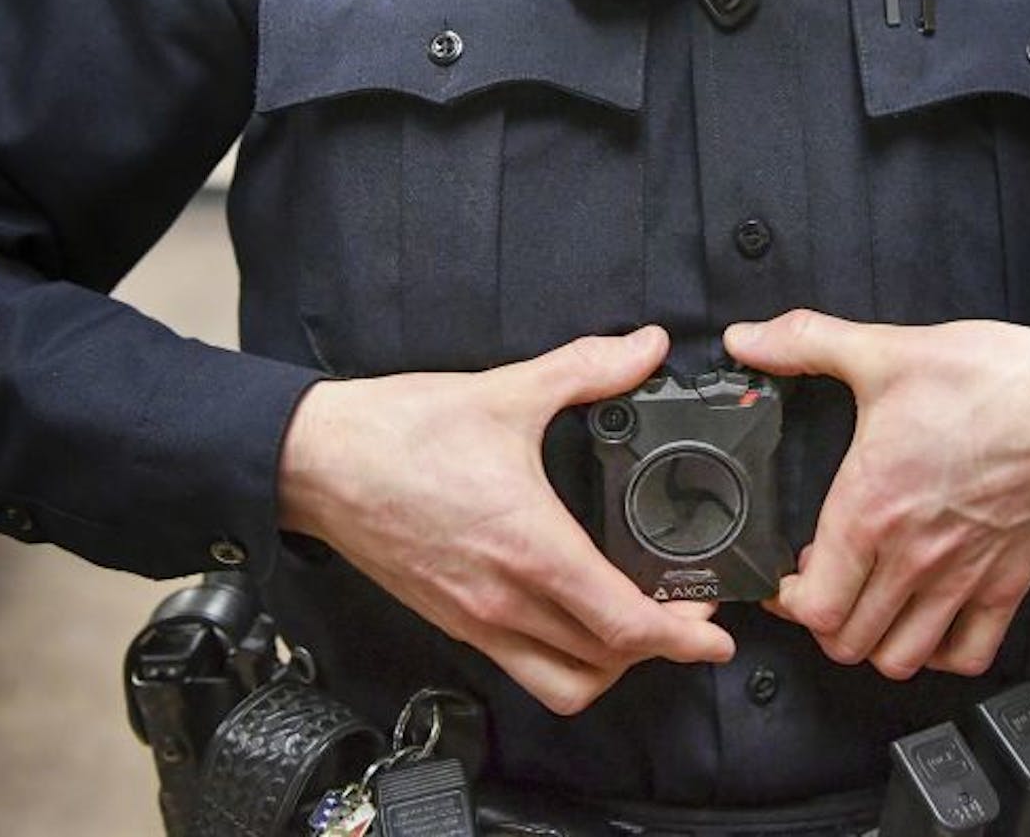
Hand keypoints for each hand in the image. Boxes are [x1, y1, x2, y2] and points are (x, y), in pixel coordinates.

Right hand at [277, 326, 735, 714]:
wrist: (313, 461)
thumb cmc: (397, 432)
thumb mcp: (504, 392)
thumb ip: (585, 369)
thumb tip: (644, 347)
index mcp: (531, 548)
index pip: (624, 624)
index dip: (682, 638)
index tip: (716, 634)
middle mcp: (506, 600)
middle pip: (606, 664)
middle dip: (660, 649)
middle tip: (687, 614)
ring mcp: (475, 620)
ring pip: (564, 683)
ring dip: (609, 667)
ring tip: (633, 626)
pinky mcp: (452, 622)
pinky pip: (522, 668)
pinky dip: (563, 660)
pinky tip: (576, 617)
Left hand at [725, 310, 1029, 679]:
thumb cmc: (991, 380)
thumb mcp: (884, 351)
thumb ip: (805, 343)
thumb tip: (747, 339)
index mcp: (871, 509)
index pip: (812, 604)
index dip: (788, 601)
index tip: (787, 578)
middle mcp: (912, 557)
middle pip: (848, 642)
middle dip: (825, 622)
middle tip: (826, 588)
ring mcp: (962, 578)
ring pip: (901, 659)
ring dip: (877, 643)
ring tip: (872, 606)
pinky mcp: (1007, 584)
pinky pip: (968, 653)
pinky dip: (943, 653)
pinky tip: (930, 621)